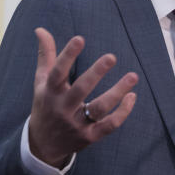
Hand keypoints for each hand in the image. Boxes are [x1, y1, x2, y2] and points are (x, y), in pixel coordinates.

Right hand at [27, 28, 138, 166]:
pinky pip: (109, 125)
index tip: (80, 39)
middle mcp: (62, 108)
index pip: (57, 72)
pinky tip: (132, 96)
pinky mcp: (89, 137)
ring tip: (133, 76)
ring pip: (99, 108)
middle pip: (80, 90)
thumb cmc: (46, 105)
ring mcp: (76, 124)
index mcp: (50, 92)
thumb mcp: (42, 82)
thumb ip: (46, 55)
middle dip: (96, 74)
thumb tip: (41, 29)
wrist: (43, 145)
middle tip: (111, 57)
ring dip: (117, 93)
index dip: (67, 55)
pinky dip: (122, 113)